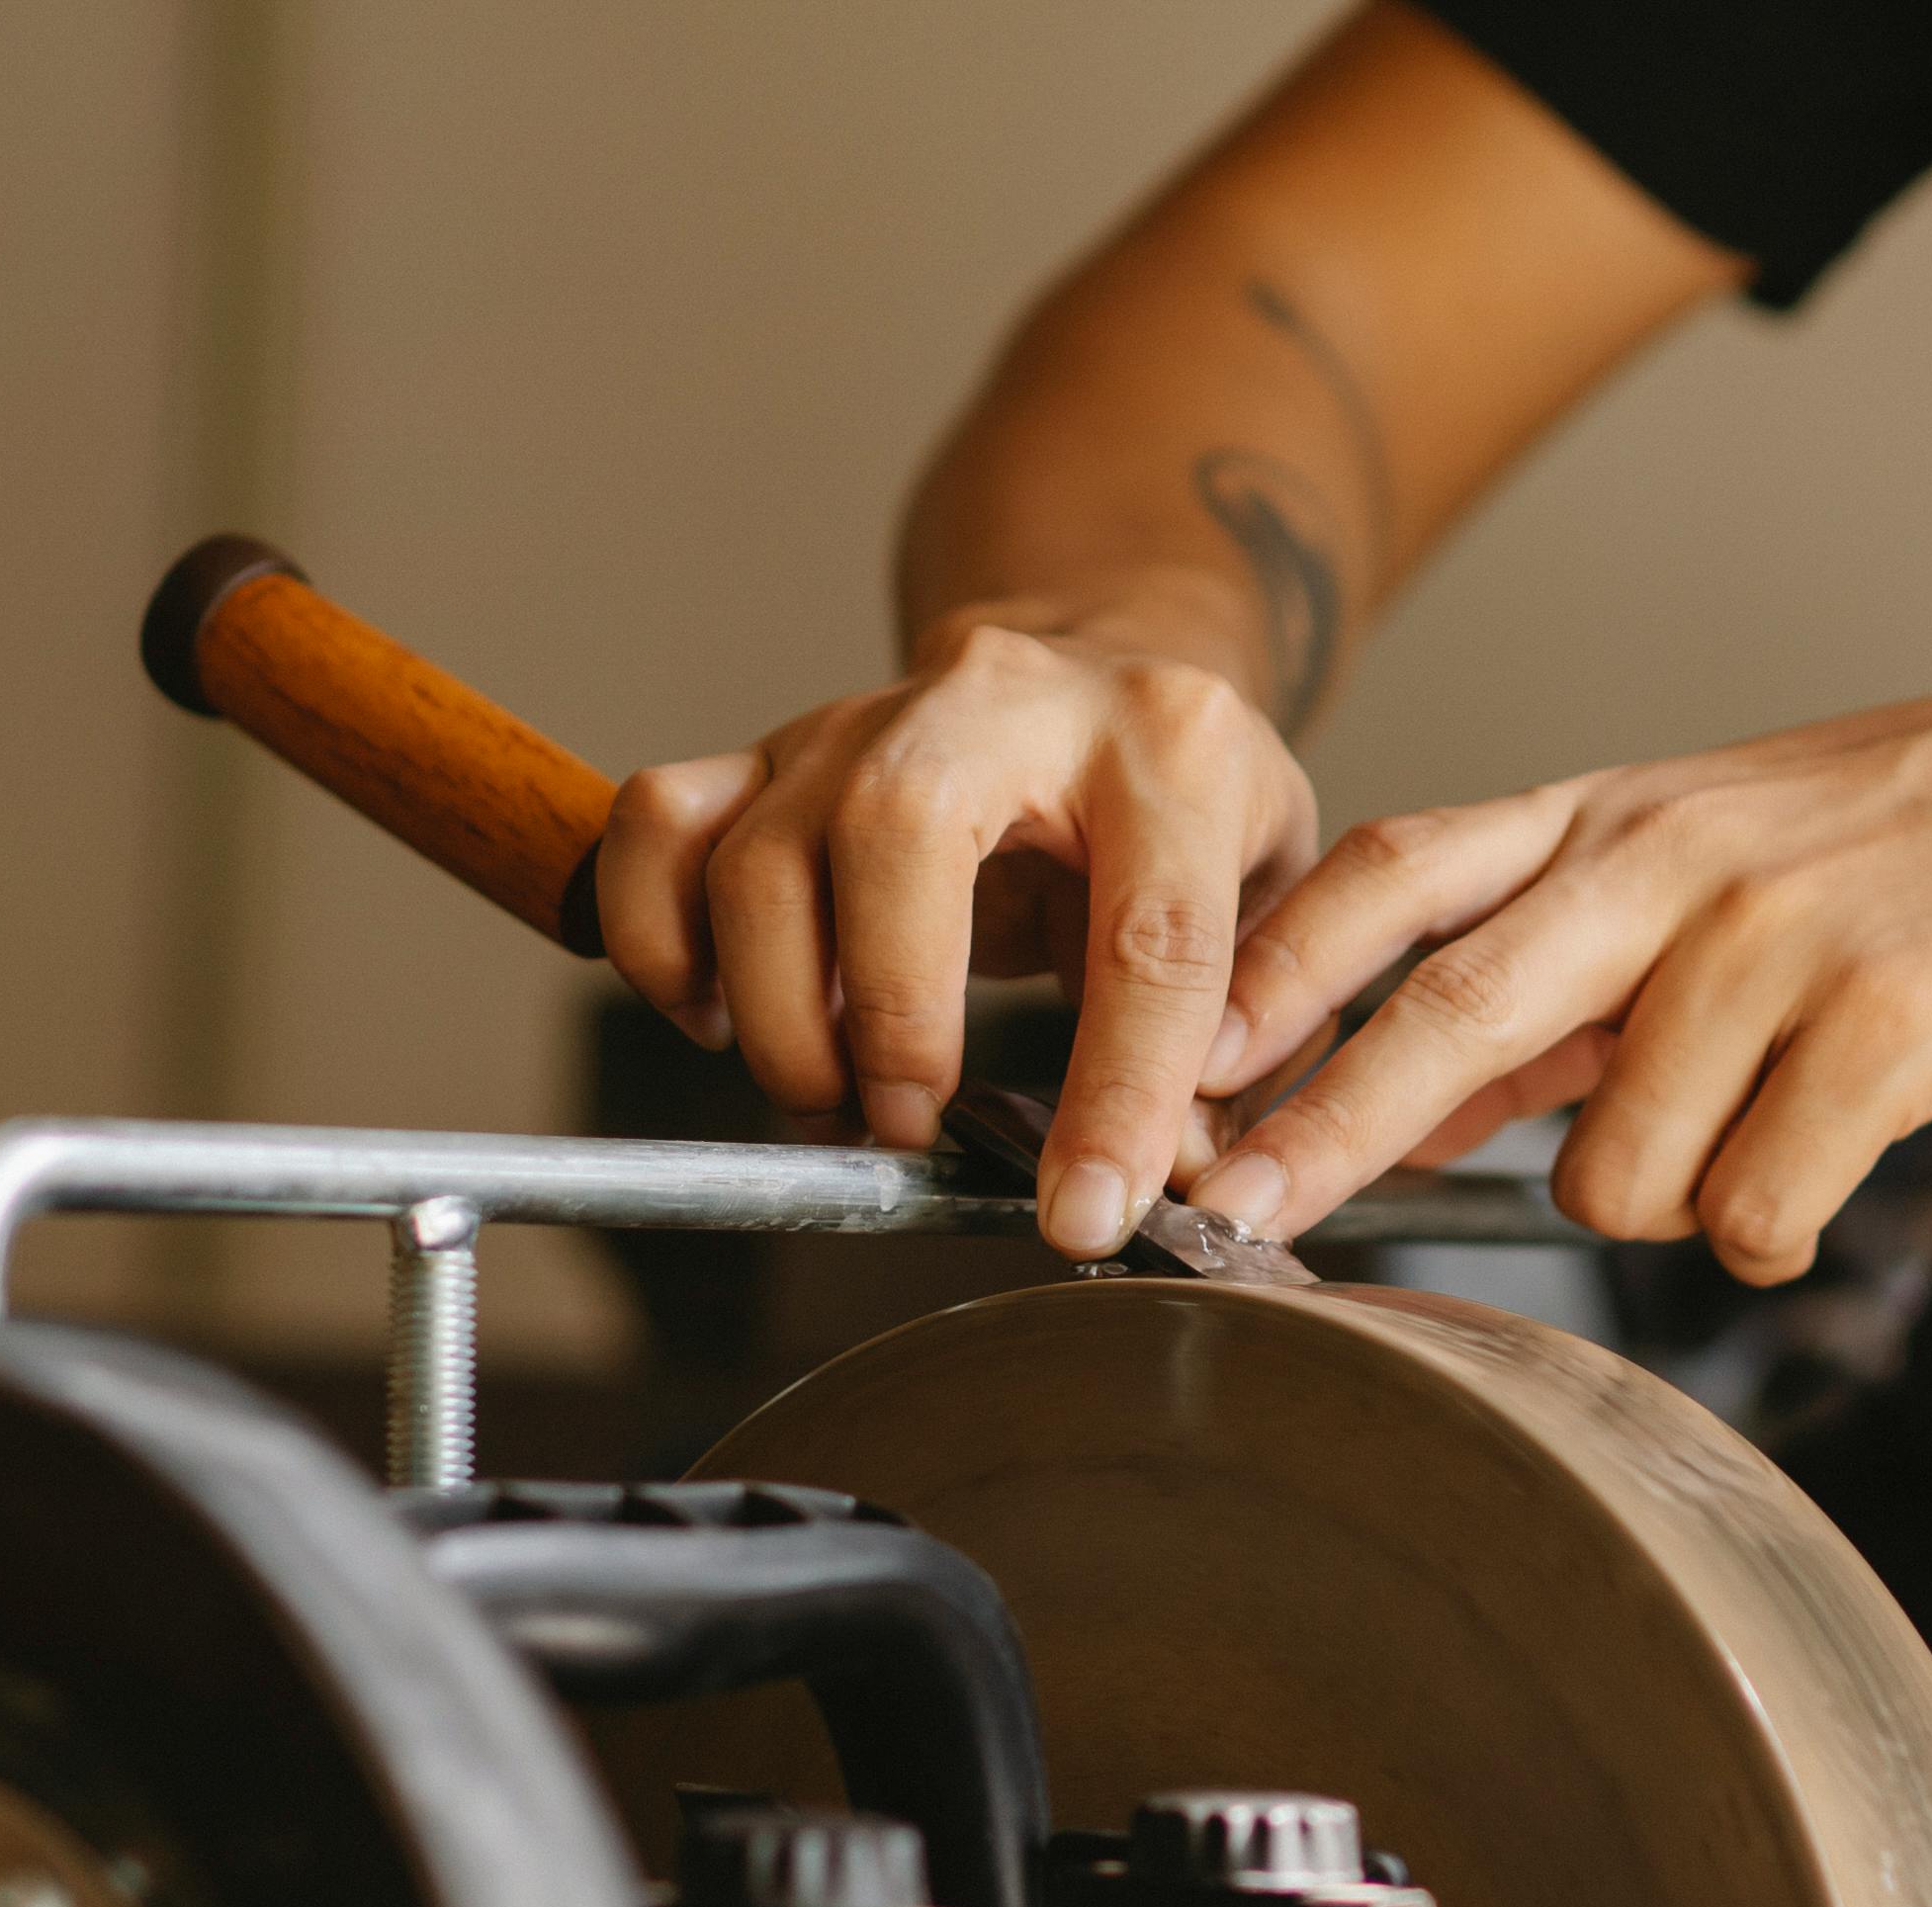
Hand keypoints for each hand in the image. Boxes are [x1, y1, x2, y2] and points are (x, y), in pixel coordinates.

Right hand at [591, 609, 1318, 1255]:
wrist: (1104, 671)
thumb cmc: (1190, 813)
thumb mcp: (1274, 905)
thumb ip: (1250, 1041)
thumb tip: (1183, 1178)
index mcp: (1173, 747)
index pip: (1152, 934)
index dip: (1118, 1093)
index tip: (1086, 1210)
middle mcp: (1007, 703)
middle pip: (898, 833)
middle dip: (892, 1016)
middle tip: (910, 1126)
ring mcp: (866, 715)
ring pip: (759, 850)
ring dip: (779, 1016)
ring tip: (838, 1103)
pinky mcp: (770, 749)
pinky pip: (657, 827)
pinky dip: (660, 943)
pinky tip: (722, 1018)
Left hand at [1188, 679, 1931, 1281]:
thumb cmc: (1918, 851)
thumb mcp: (1712, 862)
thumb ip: (1560, 973)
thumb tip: (1405, 1097)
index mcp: (1613, 819)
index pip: (1395, 875)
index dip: (1275, 973)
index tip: (1178, 1064)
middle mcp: (1670, 863)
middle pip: (1450, 1005)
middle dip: (1326, 1125)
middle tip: (1233, 1211)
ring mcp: (1775, 940)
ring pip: (1618, 1165)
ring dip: (1667, 1196)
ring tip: (1761, 1128)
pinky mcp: (1882, 1024)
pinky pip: (1755, 1208)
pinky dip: (1775, 1227)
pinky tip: (1828, 1170)